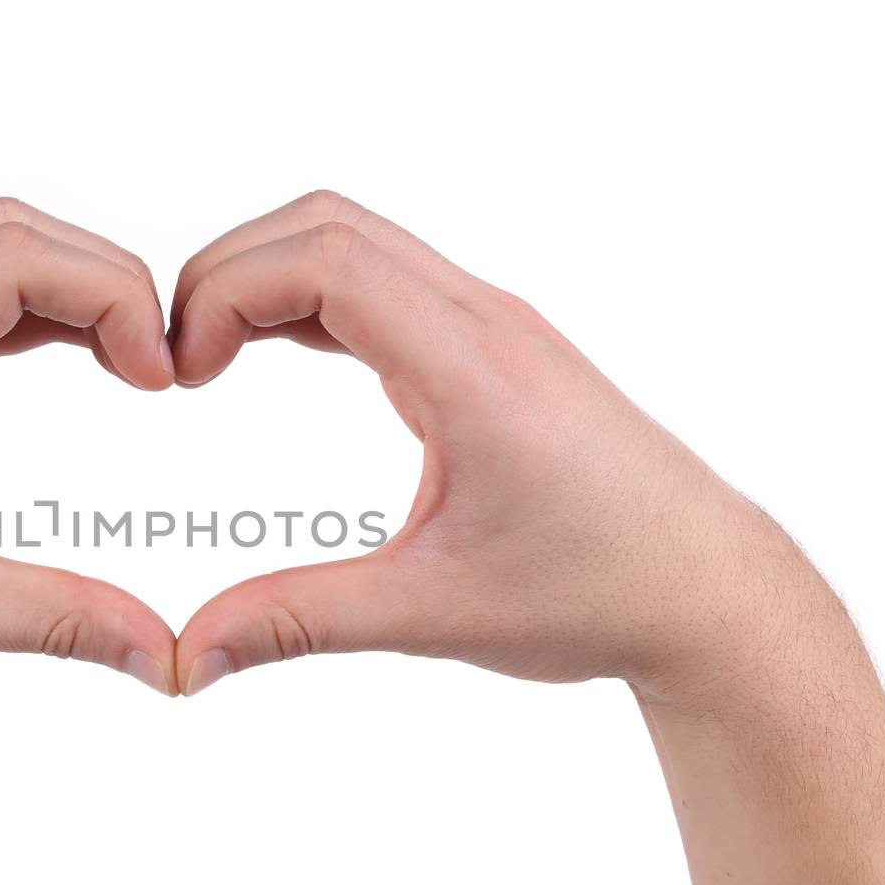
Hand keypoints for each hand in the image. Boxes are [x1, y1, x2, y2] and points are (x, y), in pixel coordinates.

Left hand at [0, 198, 179, 720]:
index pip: (16, 258)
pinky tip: (64, 361)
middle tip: (157, 366)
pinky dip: (19, 312)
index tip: (162, 380)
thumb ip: (57, 621)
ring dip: (61, 289)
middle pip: (4, 231)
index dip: (113, 296)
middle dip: (103, 278)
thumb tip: (168, 657)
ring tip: (128, 364)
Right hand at [169, 191, 807, 697]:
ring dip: (271, 277)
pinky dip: (314, 299)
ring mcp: (494, 326)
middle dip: (230, 271)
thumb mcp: (431, 615)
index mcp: (472, 369)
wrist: (706, 593)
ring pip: (359, 241)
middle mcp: (486, 322)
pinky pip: (388, 281)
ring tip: (211, 355)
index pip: (326, 260)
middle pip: (328, 225)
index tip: (181, 374)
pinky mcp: (494, 347)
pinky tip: (277, 353)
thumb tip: (184, 658)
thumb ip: (297, 623)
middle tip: (178, 359)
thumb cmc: (596, 595)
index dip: (227, 292)